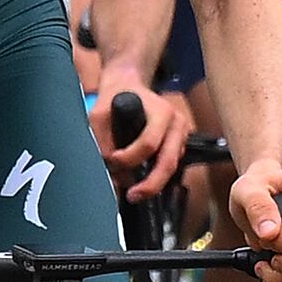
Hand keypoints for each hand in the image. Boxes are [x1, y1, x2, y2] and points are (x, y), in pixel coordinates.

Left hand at [94, 77, 190, 197]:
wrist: (129, 86)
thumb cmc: (116, 97)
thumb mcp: (99, 114)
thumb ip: (100, 140)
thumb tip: (108, 167)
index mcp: (162, 112)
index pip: (149, 143)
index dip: (129, 158)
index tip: (112, 161)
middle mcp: (177, 124)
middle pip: (169, 162)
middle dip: (150, 184)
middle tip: (133, 196)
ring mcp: (182, 135)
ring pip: (172, 167)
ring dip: (153, 183)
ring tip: (134, 192)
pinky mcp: (180, 145)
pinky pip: (171, 166)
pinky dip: (156, 176)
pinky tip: (141, 180)